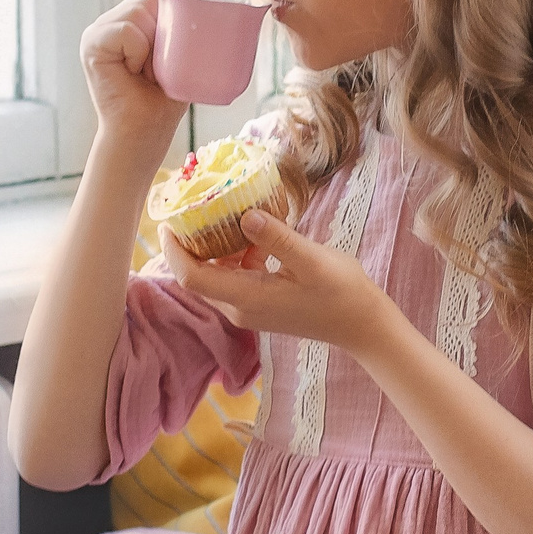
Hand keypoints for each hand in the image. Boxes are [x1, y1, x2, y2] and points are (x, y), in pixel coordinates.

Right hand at [81, 0, 188, 152]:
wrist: (144, 132)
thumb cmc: (164, 99)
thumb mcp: (180, 54)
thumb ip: (185, 23)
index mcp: (132, 20)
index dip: (177, 7)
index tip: (185, 40)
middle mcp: (112, 21)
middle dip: (168, 28)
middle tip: (164, 64)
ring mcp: (99, 30)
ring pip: (140, 10)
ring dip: (154, 43)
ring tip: (149, 71)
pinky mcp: (91, 43)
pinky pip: (127, 30)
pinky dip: (138, 51)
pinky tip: (134, 71)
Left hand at [161, 208, 397, 351]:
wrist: (361, 325)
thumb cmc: (341, 292)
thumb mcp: (311, 260)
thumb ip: (276, 238)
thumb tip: (243, 215)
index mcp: (246, 298)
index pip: (191, 276)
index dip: (174, 249)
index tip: (170, 219)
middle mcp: (240, 308)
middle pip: (196, 277)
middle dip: (188, 244)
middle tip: (190, 208)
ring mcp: (249, 309)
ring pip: (214, 277)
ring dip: (212, 248)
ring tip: (219, 214)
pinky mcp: (260, 305)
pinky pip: (233, 279)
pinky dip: (233, 256)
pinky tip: (253, 235)